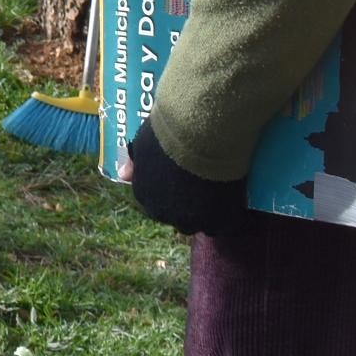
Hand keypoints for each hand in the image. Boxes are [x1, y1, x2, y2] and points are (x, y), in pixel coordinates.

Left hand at [126, 120, 245, 235]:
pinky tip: (232, 199)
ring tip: (217, 191)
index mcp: (144, 196)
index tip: (180, 182)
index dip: (169, 193)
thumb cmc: (170, 132)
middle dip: (186, 205)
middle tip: (200, 185)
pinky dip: (227, 214)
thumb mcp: (143, 143)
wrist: (202, 132)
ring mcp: (193, 220)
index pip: (155, 202)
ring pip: (201, 223)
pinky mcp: (219, 221)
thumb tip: (123, 175)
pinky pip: (224, 223)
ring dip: (206, 212)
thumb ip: (134, 163)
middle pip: (177, 216)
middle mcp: (165, 214)